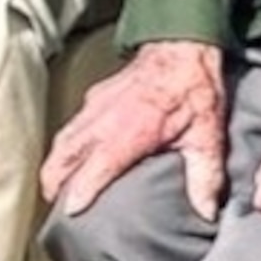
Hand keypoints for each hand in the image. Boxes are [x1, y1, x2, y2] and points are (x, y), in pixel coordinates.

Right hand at [40, 38, 228, 222]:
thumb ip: (205, 176)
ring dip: (55, 165)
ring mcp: (95, 107)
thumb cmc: (193, 89)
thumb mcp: (208, 136)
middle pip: (65, 154)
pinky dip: (63, 147)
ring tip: (52, 188)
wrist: (181, 48)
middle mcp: (105, 120)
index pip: (96, 166)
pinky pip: (70, 127)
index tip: (70, 211)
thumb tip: (206, 212)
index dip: (81, 189)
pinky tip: (68, 157)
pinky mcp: (94, 98)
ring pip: (63, 140)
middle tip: (54, 207)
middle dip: (54, 181)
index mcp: (130, 132)